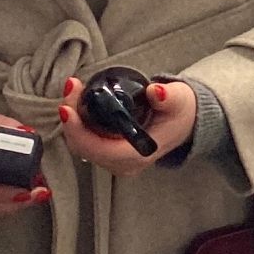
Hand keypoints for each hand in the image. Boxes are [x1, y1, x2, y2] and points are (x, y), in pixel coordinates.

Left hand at [57, 78, 198, 176]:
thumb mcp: (178, 100)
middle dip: (72, 120)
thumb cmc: (180, 112)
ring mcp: (115, 162)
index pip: (98, 149)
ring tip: (73, 92)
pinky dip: (77, 124)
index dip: (78, 130)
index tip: (68, 107)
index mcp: (138, 154)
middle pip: (84, 147)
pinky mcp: (110, 155)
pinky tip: (77, 104)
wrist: (186, 122)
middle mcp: (124, 164)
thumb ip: (168, 97)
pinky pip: (85, 143)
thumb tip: (155, 92)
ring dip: (73, 121)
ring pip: (81, 146)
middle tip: (71, 89)